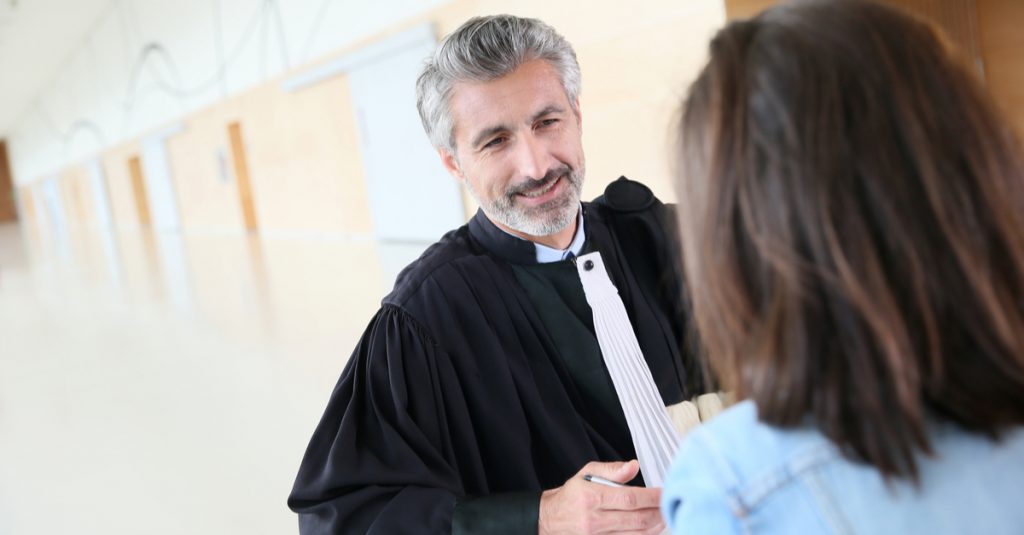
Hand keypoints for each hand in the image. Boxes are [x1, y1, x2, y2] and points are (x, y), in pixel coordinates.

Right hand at [538, 460, 664, 534]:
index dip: (652, 497)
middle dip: (658, 513)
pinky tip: (651, 529)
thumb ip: (612, 470)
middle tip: (668, 505)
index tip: (664, 493)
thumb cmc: (572, 494)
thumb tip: (634, 466)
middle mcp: (594, 519)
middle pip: (636, 519)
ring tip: (663, 517)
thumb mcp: (587, 473)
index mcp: (591, 497)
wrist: (551, 518)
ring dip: (655, 527)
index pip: (629, 498)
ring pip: (635, 534)